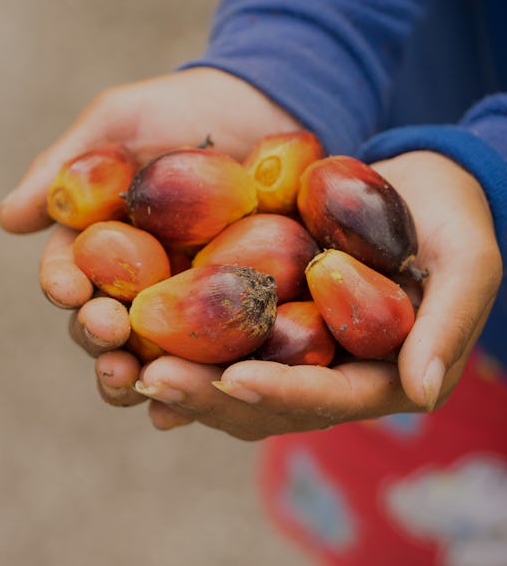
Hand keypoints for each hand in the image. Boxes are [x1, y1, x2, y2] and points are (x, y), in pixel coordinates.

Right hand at [0, 68, 300, 409]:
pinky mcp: (231, 313)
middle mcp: (135, 281)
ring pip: (148, 354)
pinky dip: (195, 384)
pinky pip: (210, 357)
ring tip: (136, 381)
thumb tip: (6, 220)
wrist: (263, 109)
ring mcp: (183, 302)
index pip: (68, 274)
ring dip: (134, 374)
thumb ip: (64, 166)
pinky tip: (186, 407)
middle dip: (96, 335)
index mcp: (101, 243)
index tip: (67, 290)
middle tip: (106, 332)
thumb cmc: (182, 108)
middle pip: (102, 324)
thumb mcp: (118, 122)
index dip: (61, 285)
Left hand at [130, 151, 502, 439]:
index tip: (233, 379)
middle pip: (264, 403)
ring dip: (179, 378)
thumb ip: (447, 325)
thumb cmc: (452, 219)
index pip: (328, 397)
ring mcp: (291, 350)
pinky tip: (132, 339)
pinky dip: (177, 343)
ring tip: (125, 364)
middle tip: (150, 377)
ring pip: (229, 381)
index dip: (283, 392)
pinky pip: (215, 341)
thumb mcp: (466, 261)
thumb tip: (423, 392)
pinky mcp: (263, 319)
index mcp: (379, 375)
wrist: (417, 186)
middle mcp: (327, 373)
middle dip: (208, 395)